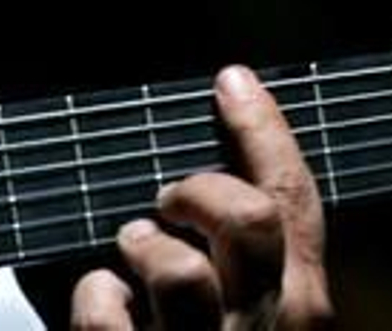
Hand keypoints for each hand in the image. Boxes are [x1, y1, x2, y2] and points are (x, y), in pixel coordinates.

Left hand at [70, 65, 333, 328]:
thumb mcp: (257, 319)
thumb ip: (249, 266)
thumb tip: (211, 181)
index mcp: (296, 308)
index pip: (294, 203)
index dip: (263, 131)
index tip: (233, 84)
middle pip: (253, 221)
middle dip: (203, 190)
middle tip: (170, 196)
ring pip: (184, 275)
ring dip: (146, 246)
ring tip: (133, 245)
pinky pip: (108, 321)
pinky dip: (95, 298)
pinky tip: (102, 300)